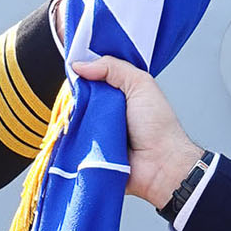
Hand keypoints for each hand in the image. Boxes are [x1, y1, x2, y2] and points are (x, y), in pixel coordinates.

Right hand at [72, 56, 203, 207]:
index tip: (73, 69)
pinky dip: (69, 138)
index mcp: (117, 94)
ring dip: (72, 118)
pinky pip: (70, 142)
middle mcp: (105, 111)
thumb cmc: (158, 126)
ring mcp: (95, 132)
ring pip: (71, 119)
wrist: (160, 165)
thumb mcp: (140, 84)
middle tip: (78, 97)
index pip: (91, 78)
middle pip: (78, 98)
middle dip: (74, 96)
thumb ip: (113, 67)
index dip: (82, 73)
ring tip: (78, 117)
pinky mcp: (87, 152)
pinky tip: (70, 133)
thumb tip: (80, 65)